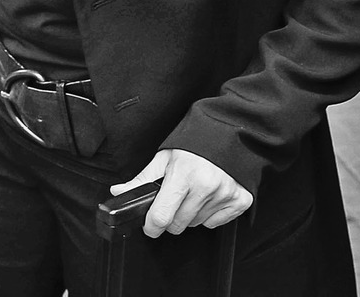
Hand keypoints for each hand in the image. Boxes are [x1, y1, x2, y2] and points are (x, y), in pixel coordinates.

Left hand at [109, 149, 251, 237]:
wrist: (228, 134)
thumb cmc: (194, 145)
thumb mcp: (165, 157)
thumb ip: (142, 179)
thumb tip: (119, 192)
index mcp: (184, 174)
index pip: (162, 216)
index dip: (151, 225)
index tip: (149, 226)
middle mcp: (206, 186)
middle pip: (178, 225)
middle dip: (171, 218)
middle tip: (173, 200)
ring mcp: (225, 194)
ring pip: (196, 224)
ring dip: (190, 215)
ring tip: (193, 193)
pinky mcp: (240, 201)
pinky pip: (215, 223)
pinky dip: (209, 215)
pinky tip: (208, 197)